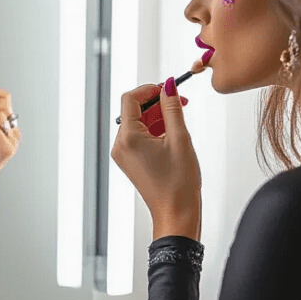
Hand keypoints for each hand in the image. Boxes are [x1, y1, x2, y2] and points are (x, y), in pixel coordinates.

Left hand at [111, 77, 200, 240]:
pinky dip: (154, 130)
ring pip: (138, 123)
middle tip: (180, 101)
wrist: (176, 214)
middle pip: (134, 111)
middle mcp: (120, 146)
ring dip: (158, 116)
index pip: (130, 99)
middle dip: (156, 103)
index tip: (168, 87)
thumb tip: (169, 86)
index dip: (150, 89)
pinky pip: (139, 137)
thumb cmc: (178, 183)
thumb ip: (172, 108)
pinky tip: (172, 134)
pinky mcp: (131, 162)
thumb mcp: (179, 138)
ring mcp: (124, 155)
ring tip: (180, 119)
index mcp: (128, 138)